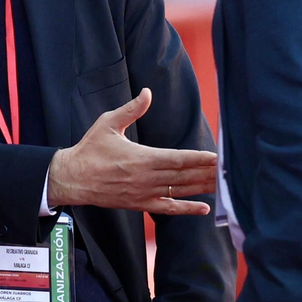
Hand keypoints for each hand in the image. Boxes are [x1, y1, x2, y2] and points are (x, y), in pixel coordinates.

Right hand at [46, 88, 217, 215]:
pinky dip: (186, 209)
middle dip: (207, 173)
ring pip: (180, 192)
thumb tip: (147, 92)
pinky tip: (204, 208)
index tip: (216, 158)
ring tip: (222, 186)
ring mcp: (144, 194)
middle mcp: (146, 178)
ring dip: (202, 188)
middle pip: (184, 176)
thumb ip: (131, 109)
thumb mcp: (108, 123)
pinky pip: (168, 209)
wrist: (72, 179)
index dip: (199, 158)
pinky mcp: (140, 205)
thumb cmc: (89, 149)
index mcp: (141, 157)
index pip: (177, 159)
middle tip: (228, 171)